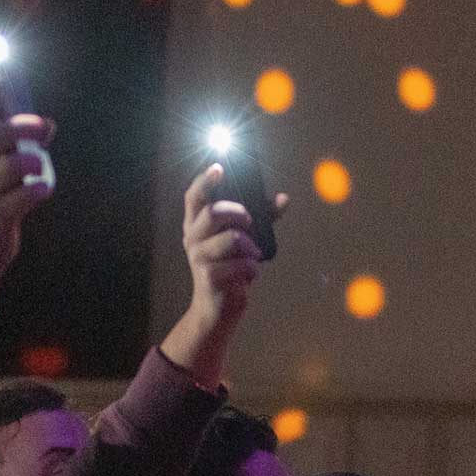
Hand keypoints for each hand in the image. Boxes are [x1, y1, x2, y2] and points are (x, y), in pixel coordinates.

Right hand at [0, 83, 56, 286]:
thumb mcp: (1, 175)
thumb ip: (22, 148)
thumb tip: (48, 124)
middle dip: (19, 126)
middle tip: (43, 125)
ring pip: (11, 166)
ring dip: (33, 162)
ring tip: (41, 167)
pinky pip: (23, 198)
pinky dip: (38, 190)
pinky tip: (44, 189)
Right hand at [183, 164, 286, 326]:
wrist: (219, 308)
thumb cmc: (231, 268)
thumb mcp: (244, 239)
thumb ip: (261, 217)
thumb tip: (283, 198)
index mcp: (196, 225)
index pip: (194, 197)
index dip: (205, 181)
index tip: (219, 167)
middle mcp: (192, 239)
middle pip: (213, 213)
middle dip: (238, 213)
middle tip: (250, 221)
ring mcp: (199, 259)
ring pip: (231, 239)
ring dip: (250, 246)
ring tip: (252, 256)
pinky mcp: (210, 279)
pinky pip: (241, 265)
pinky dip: (252, 269)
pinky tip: (248, 275)